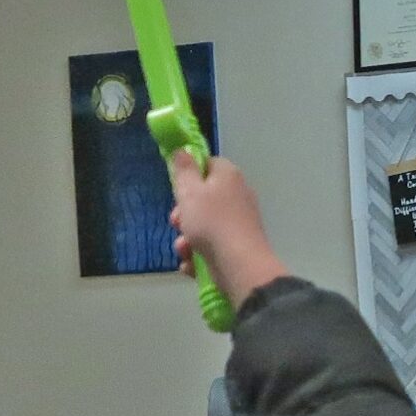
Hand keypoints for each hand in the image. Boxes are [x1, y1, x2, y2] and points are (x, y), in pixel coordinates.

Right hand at [169, 152, 288, 308]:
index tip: (177, 188)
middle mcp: (237, 195)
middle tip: (176, 222)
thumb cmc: (211, 223)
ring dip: (187, 239)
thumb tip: (183, 149)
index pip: (208, 164)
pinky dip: (198, 256)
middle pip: (203, 198)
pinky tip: (191, 265)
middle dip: (183, 214)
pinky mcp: (235, 247)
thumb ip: (183, 170)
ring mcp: (238, 223)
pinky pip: (210, 246)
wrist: (239, 265)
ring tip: (184, 249)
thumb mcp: (190, 192)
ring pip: (203, 226)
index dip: (190, 175)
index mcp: (228, 176)